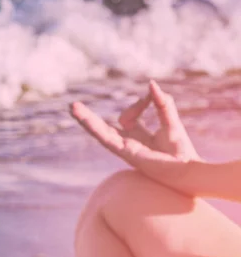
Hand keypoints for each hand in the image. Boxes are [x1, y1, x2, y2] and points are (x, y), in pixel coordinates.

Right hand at [70, 80, 200, 191]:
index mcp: (139, 137)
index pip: (129, 115)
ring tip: (72, 108)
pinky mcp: (125, 152)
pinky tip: (83, 116)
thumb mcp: (171, 121)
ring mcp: (124, 149)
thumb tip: (151, 84)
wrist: (185, 172)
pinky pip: (106, 138)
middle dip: (89, 117)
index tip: (152, 96)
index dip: (140, 102)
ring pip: (100, 133)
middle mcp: (128, 144)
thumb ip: (162, 104)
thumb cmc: (181, 152)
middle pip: (104, 128)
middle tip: (73, 106)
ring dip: (86, 120)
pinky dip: (94, 126)